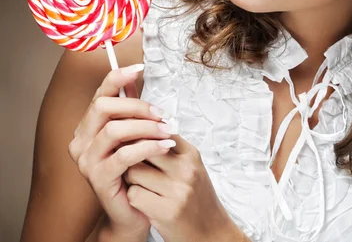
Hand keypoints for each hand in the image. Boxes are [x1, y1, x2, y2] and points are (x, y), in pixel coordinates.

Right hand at [68, 64, 174, 239]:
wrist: (132, 211)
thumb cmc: (135, 170)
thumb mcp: (135, 135)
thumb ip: (132, 109)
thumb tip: (135, 77)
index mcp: (88, 126)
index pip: (99, 94)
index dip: (117, 77)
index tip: (139, 67)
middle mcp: (81, 141)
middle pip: (104, 108)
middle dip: (138, 106)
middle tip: (162, 114)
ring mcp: (86, 161)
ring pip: (114, 130)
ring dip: (147, 127)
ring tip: (169, 130)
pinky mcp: (98, 178)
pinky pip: (124, 155)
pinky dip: (148, 146)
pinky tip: (166, 145)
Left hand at [124, 133, 241, 241]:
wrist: (210, 231)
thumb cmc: (197, 198)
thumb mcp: (192, 168)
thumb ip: (172, 150)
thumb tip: (145, 128)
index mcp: (192, 155)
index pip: (159, 132)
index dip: (143, 136)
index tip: (134, 142)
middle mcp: (186, 170)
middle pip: (143, 149)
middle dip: (133, 156)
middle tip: (132, 164)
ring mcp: (177, 190)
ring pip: (133, 172)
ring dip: (131, 179)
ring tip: (141, 185)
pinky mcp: (166, 211)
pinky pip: (134, 194)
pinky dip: (134, 198)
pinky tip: (144, 201)